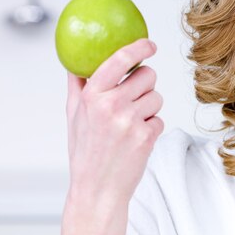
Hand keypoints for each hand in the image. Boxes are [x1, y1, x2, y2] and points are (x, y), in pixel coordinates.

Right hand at [65, 38, 163, 206]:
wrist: (97, 189)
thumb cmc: (85, 150)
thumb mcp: (74, 114)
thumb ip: (78, 84)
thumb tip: (78, 60)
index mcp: (92, 96)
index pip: (120, 59)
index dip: (139, 47)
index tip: (149, 44)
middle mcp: (111, 106)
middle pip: (148, 75)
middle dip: (144, 85)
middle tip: (132, 100)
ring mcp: (131, 121)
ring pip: (157, 97)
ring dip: (148, 108)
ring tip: (129, 125)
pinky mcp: (147, 136)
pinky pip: (160, 118)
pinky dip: (151, 127)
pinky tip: (135, 139)